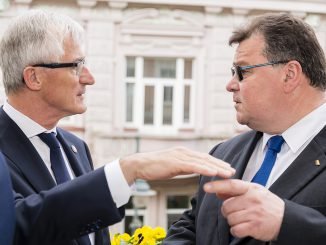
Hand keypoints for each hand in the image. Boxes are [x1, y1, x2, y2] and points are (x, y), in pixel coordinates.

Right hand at [120, 146, 234, 184]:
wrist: (140, 165)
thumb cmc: (155, 167)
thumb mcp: (172, 166)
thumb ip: (184, 166)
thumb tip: (193, 169)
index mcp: (183, 153)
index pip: (203, 157)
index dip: (215, 162)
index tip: (226, 167)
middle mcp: (184, 152)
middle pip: (206, 158)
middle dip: (220, 164)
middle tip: (232, 170)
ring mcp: (180, 156)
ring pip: (203, 161)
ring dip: (217, 167)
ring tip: (228, 173)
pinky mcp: (176, 162)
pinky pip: (194, 166)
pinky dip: (205, 169)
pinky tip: (214, 172)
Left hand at [204, 179, 283, 240]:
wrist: (286, 219)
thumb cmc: (267, 204)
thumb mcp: (254, 192)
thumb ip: (235, 191)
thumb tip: (217, 190)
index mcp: (251, 189)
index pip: (231, 185)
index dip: (217, 185)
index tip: (206, 187)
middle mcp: (252, 200)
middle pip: (227, 206)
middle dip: (228, 211)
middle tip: (237, 212)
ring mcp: (254, 213)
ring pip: (230, 218)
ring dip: (233, 221)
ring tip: (244, 219)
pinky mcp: (255, 227)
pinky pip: (235, 229)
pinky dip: (236, 230)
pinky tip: (244, 227)